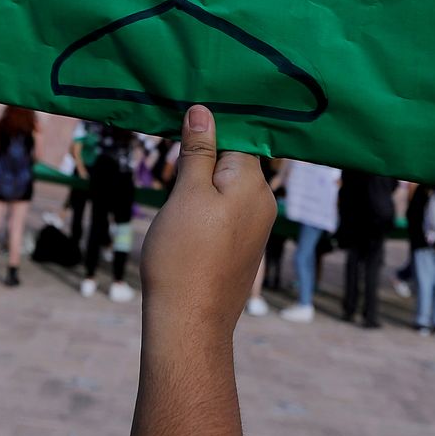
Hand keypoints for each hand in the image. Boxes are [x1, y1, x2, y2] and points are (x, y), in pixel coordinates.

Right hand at [138, 106, 276, 336]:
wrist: (189, 324)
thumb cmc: (183, 255)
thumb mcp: (186, 194)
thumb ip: (198, 151)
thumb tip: (203, 111)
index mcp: (254, 184)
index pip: (237, 137)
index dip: (209, 130)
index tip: (181, 124)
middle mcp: (264, 203)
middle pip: (234, 162)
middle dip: (204, 157)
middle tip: (170, 158)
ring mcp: (256, 228)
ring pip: (229, 189)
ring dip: (203, 184)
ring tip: (175, 195)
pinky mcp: (243, 249)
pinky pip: (228, 213)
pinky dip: (208, 208)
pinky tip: (186, 220)